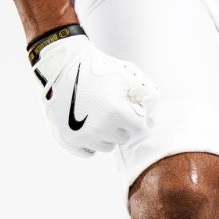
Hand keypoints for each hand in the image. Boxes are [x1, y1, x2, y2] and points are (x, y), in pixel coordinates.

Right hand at [30, 28, 156, 157]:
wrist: (64, 65)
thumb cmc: (100, 69)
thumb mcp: (129, 74)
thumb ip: (149, 95)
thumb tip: (153, 121)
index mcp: (116, 112)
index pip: (139, 127)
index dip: (134, 113)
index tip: (125, 102)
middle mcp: (98, 128)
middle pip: (123, 138)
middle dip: (121, 124)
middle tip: (110, 105)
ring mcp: (81, 135)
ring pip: (107, 147)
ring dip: (107, 134)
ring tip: (98, 113)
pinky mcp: (67, 139)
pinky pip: (87, 153)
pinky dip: (90, 143)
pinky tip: (88, 126)